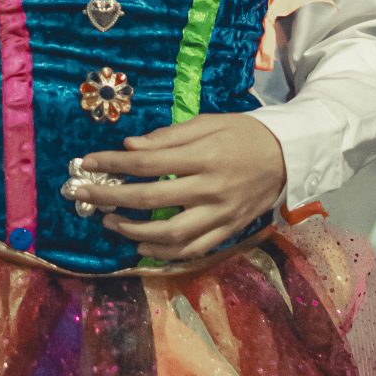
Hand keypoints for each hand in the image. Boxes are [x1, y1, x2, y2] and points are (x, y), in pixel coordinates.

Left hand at [65, 112, 287, 265]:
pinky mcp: (228, 231)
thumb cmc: (246, 133)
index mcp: (205, 156)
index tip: (86, 163)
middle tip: (83, 196)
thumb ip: (169, 136)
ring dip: (133, 231)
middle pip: (150, 200)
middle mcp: (211, 189)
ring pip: (170, 235)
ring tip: (110, 223)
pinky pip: (192, 250)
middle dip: (110, 198)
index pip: (148, 163)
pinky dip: (163, 252)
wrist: (292, 156)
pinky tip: (141, 244)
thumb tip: (130, 147)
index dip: (113, 164)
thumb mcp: (210, 122)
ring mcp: (220, 215)